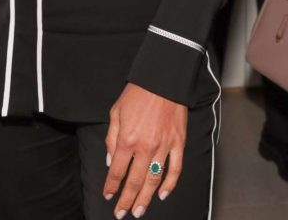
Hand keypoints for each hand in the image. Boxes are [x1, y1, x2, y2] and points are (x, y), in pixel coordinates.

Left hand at [103, 83, 186, 217]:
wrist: (161, 80)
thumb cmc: (136, 94)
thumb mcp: (116, 112)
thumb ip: (112, 139)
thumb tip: (112, 162)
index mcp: (127, 139)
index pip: (117, 170)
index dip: (112, 186)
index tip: (108, 196)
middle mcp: (145, 147)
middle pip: (135, 181)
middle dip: (127, 199)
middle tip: (121, 213)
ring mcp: (163, 147)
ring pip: (154, 180)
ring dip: (146, 198)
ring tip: (139, 211)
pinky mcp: (178, 144)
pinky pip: (175, 169)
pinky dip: (169, 184)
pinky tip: (162, 194)